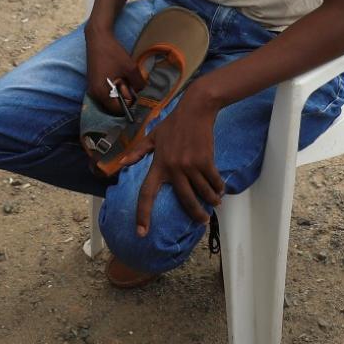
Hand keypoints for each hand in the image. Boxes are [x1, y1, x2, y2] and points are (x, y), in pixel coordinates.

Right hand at [86, 26, 144, 113]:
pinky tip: (116, 73)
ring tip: (122, 76)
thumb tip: (139, 90)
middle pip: (113, 104)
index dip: (128, 103)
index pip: (118, 110)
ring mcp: (92, 87)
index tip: (132, 90)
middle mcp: (94, 93)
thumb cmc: (113, 53)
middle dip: (123, 96)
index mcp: (101, 93)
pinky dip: (113, 85)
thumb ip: (139, 83)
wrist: (98, 37)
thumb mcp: (131, 68)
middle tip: (127, 81)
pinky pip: (105, 90)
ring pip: (110, 96)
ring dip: (118, 90)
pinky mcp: (92, 80)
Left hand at [124, 88, 223, 232]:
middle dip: (195, 215)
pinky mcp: (205, 161)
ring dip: (211, 201)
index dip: (142, 214)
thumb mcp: (152, 136)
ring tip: (214, 202)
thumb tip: (123, 163)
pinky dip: (219, 188)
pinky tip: (220, 190)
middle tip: (202, 221)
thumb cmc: (173, 124)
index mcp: (157, 164)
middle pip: (184, 200)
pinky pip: (214, 183)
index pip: (146, 193)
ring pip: (202, 193)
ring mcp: (189, 165)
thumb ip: (138, 151)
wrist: (195, 110)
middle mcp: (172, 168)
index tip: (141, 233)